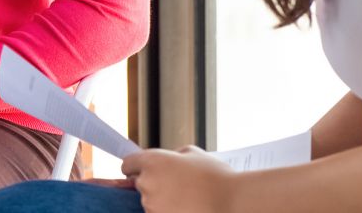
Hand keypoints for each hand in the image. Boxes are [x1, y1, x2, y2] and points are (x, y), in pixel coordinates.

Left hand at [121, 147, 236, 212]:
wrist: (234, 203)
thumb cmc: (217, 177)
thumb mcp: (194, 154)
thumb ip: (174, 155)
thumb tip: (169, 159)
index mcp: (152, 161)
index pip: (128, 164)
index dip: (135, 167)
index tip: (141, 171)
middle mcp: (147, 183)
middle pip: (141, 184)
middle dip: (154, 185)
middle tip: (177, 187)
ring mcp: (152, 205)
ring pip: (151, 202)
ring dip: (163, 202)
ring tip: (187, 200)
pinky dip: (169, 212)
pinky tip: (187, 208)